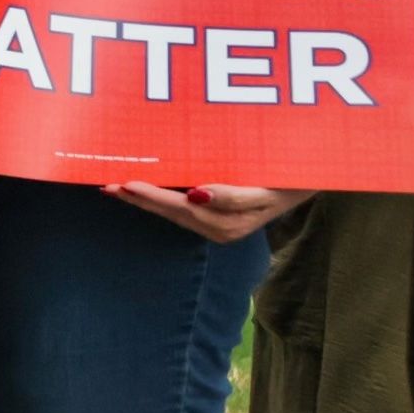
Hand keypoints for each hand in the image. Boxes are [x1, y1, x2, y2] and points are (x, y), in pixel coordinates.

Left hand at [110, 180, 309, 245]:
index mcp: (226, 225)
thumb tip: (196, 194)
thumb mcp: (266, 190)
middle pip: (169, 213)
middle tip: (107, 185)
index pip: (180, 208)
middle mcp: (216, 229)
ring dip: (143, 200)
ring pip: (171, 211)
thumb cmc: (287, 183)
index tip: (128, 184)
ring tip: (115, 187)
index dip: (152, 196)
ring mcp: (214, 224)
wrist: (307, 184)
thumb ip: (233, 196)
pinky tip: (140, 191)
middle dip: (138, 199)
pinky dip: (158, 199)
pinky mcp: (214, 216)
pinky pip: (180, 208)